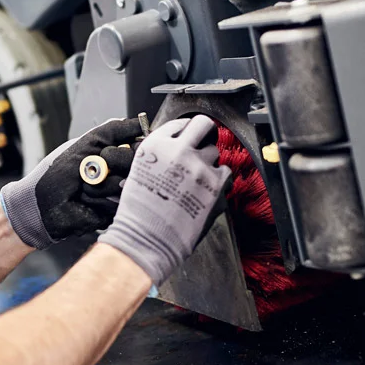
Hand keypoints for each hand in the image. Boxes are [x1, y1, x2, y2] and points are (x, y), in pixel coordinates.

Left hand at [0, 118, 140, 248]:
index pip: (142, 146)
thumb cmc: (59, 171)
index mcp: (117, 154)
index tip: (114, 148)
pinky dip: (99, 200)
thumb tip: (141, 122)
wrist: (43, 202)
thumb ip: (116, 129)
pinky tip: (85, 200)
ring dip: (102, 184)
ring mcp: (119, 193)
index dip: (132, 146)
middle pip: (138, 164)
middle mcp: (121, 173)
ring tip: (85, 186)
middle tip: (97, 165)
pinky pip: (120, 204)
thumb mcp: (88, 141)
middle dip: (114, 161)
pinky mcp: (115, 212)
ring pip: (130, 185)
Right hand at [99, 115, 231, 285]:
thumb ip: (158, 156)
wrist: (147, 240)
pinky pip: (226, 172)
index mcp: (156, 146)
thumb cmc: (138, 213)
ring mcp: (200, 168)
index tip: (187, 136)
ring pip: (214, 152)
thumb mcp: (138, 173)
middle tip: (202, 142)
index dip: (184, 131)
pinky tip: (208, 189)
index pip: (179, 124)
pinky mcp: (216, 186)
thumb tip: (173, 150)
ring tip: (197, 180)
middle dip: (203, 132)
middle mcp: (179, 151)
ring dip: (208, 162)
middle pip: (203, 125)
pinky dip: (220, 179)